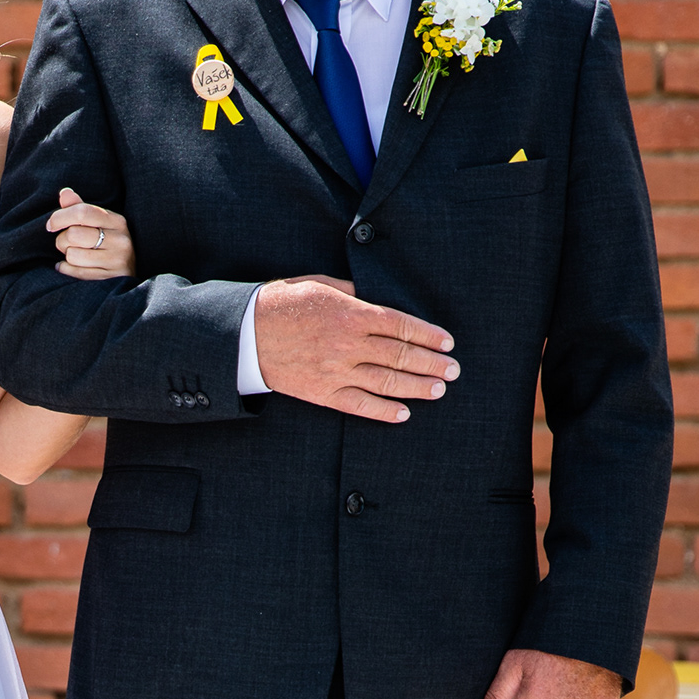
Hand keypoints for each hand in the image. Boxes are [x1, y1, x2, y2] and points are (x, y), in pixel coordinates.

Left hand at [47, 186, 134, 281]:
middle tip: (66, 244)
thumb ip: (80, 208)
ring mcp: (117, 262)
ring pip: (73, 255)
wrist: (126, 274)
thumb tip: (64, 193)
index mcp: (117, 221)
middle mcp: (120, 240)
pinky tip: (70, 267)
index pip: (82, 212)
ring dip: (66, 257)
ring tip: (74, 256)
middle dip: (62, 240)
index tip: (51, 225)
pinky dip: (66, 269)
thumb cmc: (106, 244)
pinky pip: (76, 273)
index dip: (60, 217)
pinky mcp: (110, 280)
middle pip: (74, 234)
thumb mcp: (98, 224)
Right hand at [252, 275, 457, 425]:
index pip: (400, 326)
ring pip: (387, 382)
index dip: (428, 335)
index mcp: (350, 314)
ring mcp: (336, 372)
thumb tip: (379, 300)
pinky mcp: (323, 393)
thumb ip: (354, 293)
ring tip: (439, 389)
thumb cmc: (282, 303)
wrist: (244, 334)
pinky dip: (384, 411)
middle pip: (400, 356)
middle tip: (453, 370)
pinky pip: (359, 405)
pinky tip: (404, 413)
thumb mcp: (321, 284)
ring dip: (417, 387)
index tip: (447, 343)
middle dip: (432, 364)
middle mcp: (348, 344)